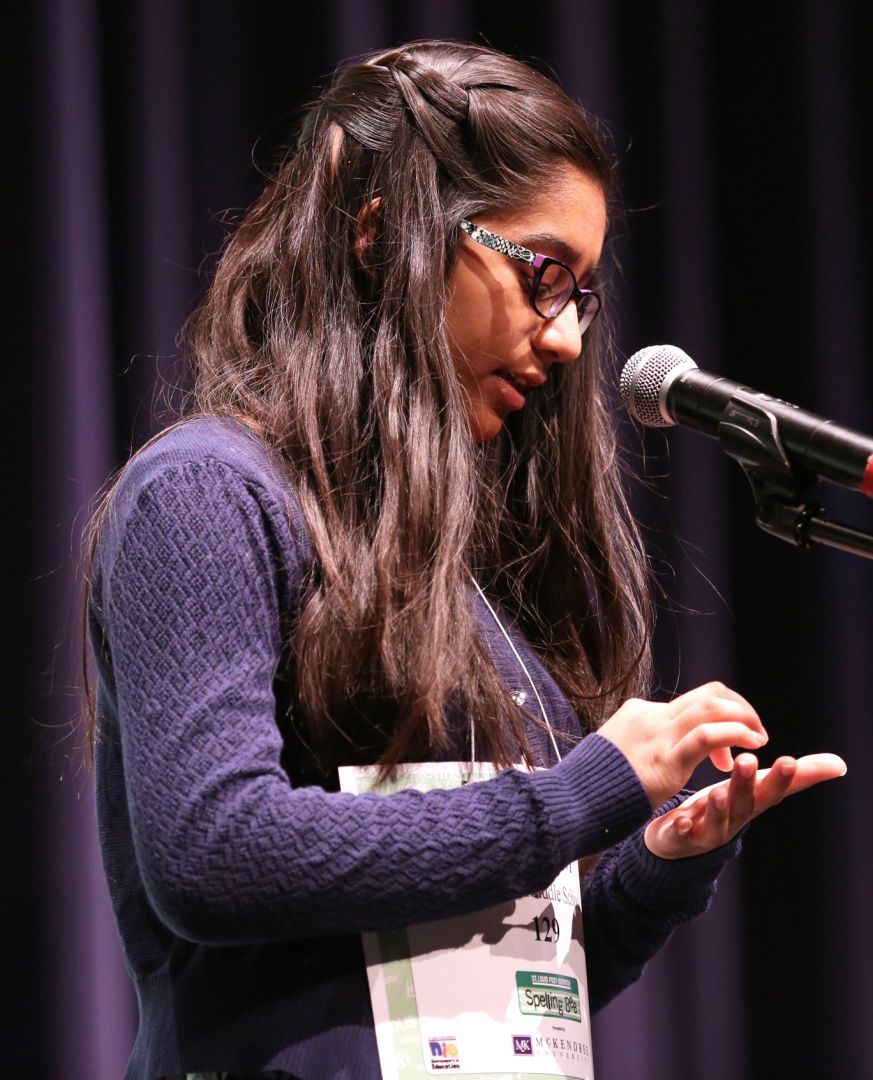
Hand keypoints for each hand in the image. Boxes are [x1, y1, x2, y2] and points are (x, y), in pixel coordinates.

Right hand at [598, 682, 768, 809]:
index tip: (725, 751)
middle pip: (709, 694)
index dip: (720, 718)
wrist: (573, 800)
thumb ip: (640, 745)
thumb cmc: (595, 784)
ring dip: (745, 718)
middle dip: (740, 709)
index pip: (692, 702)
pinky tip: (750, 744)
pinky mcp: (666, 758)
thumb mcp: (618, 752)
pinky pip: (708, 735)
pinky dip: (736, 733)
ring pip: (713, 706)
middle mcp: (652, 716)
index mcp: (641, 713)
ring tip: (759, 739)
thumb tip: (654, 749)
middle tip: (756, 733)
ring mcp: (658, 734)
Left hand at [644, 752, 846, 858]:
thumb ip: (794, 777)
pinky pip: (681, 835)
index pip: (771, 790)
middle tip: (748, 760)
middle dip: (747, 784)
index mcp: (751, 804)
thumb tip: (840, 765)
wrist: (683, 843)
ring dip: (719, 807)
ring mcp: (708, 832)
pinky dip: (683, 829)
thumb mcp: (758, 789)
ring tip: (718, 793)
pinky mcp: (680, 838)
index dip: (782, 779)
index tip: (789, 760)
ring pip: (715, 819)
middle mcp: (734, 820)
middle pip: (744, 802)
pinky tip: (681, 822)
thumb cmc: (727, 807)